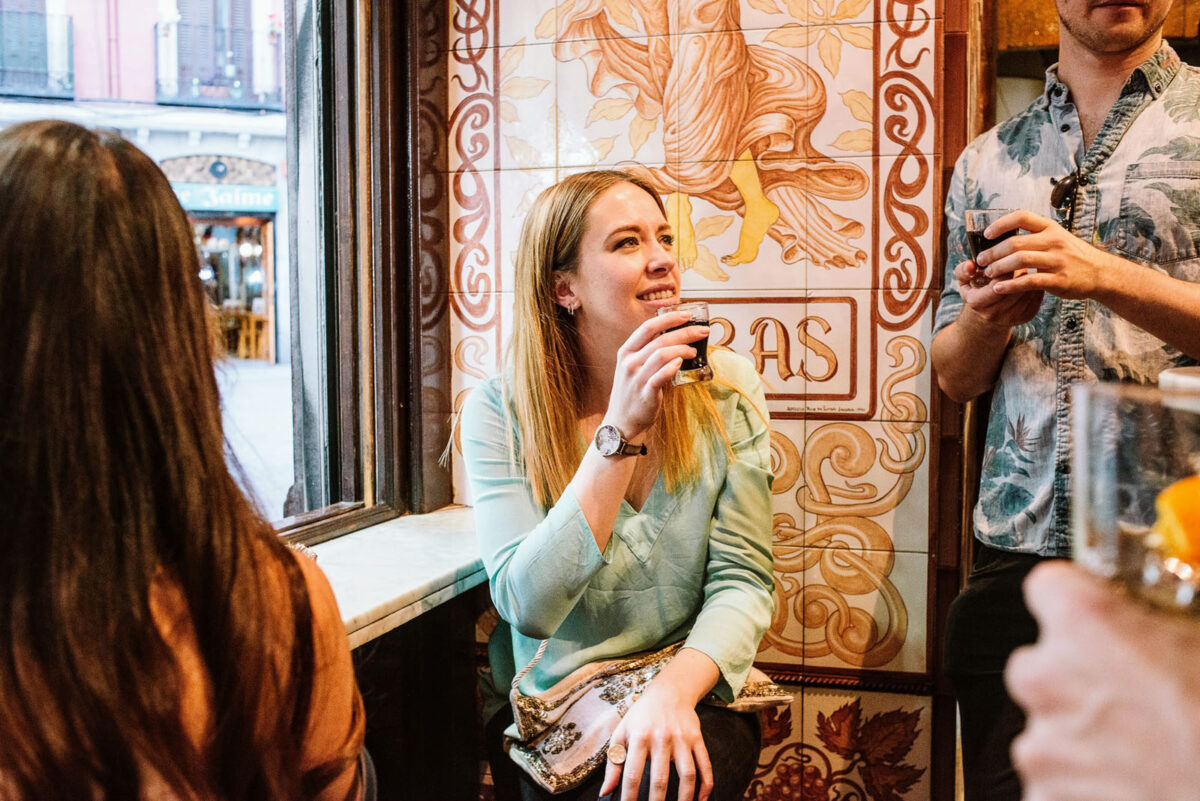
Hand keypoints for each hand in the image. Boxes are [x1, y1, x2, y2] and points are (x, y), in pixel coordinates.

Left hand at [600, 681, 713, 800]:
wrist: (669, 691)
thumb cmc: (642, 715)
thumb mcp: (622, 732)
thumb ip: (613, 762)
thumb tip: (605, 791)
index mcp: (639, 737)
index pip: (632, 774)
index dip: (629, 797)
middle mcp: (661, 738)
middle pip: (660, 779)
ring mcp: (682, 739)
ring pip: (687, 775)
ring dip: (685, 798)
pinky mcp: (698, 739)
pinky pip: (705, 765)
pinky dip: (706, 785)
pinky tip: (701, 799)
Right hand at [605, 310, 706, 438]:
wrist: (621, 421)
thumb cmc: (631, 392)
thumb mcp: (632, 367)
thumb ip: (648, 352)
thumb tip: (676, 338)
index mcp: (626, 351)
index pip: (647, 327)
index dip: (668, 318)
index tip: (687, 314)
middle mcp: (629, 362)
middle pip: (660, 339)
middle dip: (685, 332)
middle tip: (703, 331)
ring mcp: (636, 378)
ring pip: (662, 355)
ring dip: (682, 349)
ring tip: (694, 351)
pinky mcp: (645, 393)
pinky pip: (660, 376)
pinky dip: (672, 367)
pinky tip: (681, 363)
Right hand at [953, 257, 1044, 328]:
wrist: (986, 311)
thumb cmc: (976, 290)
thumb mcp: (964, 280)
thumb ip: (963, 270)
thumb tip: (970, 265)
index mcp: (976, 302)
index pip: (996, 284)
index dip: (1004, 270)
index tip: (1009, 258)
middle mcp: (992, 314)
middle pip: (1014, 289)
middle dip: (1019, 274)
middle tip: (1024, 260)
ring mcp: (1010, 318)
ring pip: (1027, 293)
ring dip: (1031, 278)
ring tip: (1029, 267)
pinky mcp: (1025, 317)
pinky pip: (1036, 298)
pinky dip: (1037, 285)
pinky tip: (1035, 277)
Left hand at [976, 209, 1119, 300]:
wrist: (1100, 273)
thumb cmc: (1072, 255)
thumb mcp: (1057, 237)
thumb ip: (1035, 236)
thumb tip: (1003, 236)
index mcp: (1051, 228)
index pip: (1022, 216)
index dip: (1001, 223)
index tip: (987, 234)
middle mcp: (1054, 241)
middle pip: (1015, 242)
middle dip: (993, 252)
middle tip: (981, 260)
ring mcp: (1057, 260)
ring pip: (1020, 260)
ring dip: (999, 267)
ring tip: (988, 273)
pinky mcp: (1058, 279)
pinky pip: (1029, 281)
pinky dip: (1010, 285)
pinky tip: (999, 288)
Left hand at [1005, 562, 1199, 800]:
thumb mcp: (1199, 640)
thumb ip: (1158, 622)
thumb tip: (1152, 617)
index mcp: (1082, 621)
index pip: (1050, 587)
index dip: (1077, 602)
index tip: (1097, 618)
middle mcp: (1045, 674)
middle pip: (1040, 661)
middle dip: (1076, 677)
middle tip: (1132, 697)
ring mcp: (1040, 740)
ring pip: (1047, 723)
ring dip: (1081, 732)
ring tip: (1140, 748)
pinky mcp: (1042, 793)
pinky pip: (1054, 777)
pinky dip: (1081, 780)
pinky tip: (1128, 780)